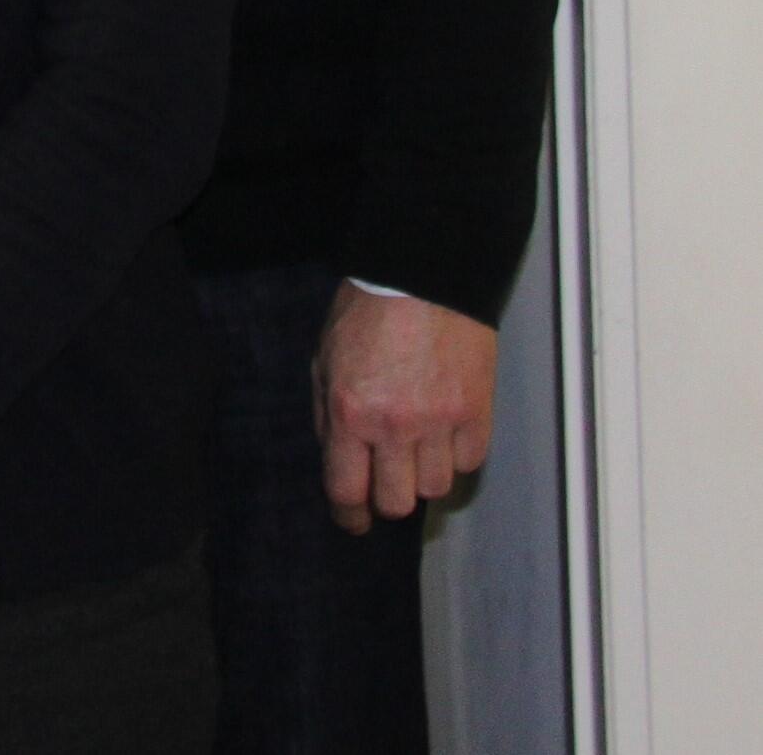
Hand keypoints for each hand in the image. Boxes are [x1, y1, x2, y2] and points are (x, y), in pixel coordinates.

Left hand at [316, 284, 498, 531]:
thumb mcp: (324, 361)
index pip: (348, 489)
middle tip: (384, 481)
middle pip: (396, 501)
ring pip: (436, 488)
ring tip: (415, 451)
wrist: (421, 279)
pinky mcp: (477, 412)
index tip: (353, 523)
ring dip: (422, 476)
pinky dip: (457, 457)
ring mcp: (440, 422)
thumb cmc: (366, 314)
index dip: (349, 516)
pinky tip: (444, 436)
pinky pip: (469, 462)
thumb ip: (328, 416)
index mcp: (349, 413)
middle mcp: (394, 426)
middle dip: (386, 498)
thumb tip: (339, 460)